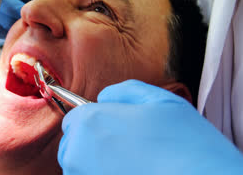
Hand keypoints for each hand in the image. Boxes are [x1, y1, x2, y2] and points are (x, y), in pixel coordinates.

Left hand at [58, 80, 242, 174]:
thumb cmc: (185, 144)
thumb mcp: (159, 100)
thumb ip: (123, 91)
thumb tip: (103, 97)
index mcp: (89, 122)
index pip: (74, 119)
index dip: (94, 120)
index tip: (113, 126)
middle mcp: (77, 152)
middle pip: (72, 143)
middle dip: (92, 141)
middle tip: (126, 145)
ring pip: (80, 166)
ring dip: (96, 162)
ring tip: (131, 162)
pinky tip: (131, 173)